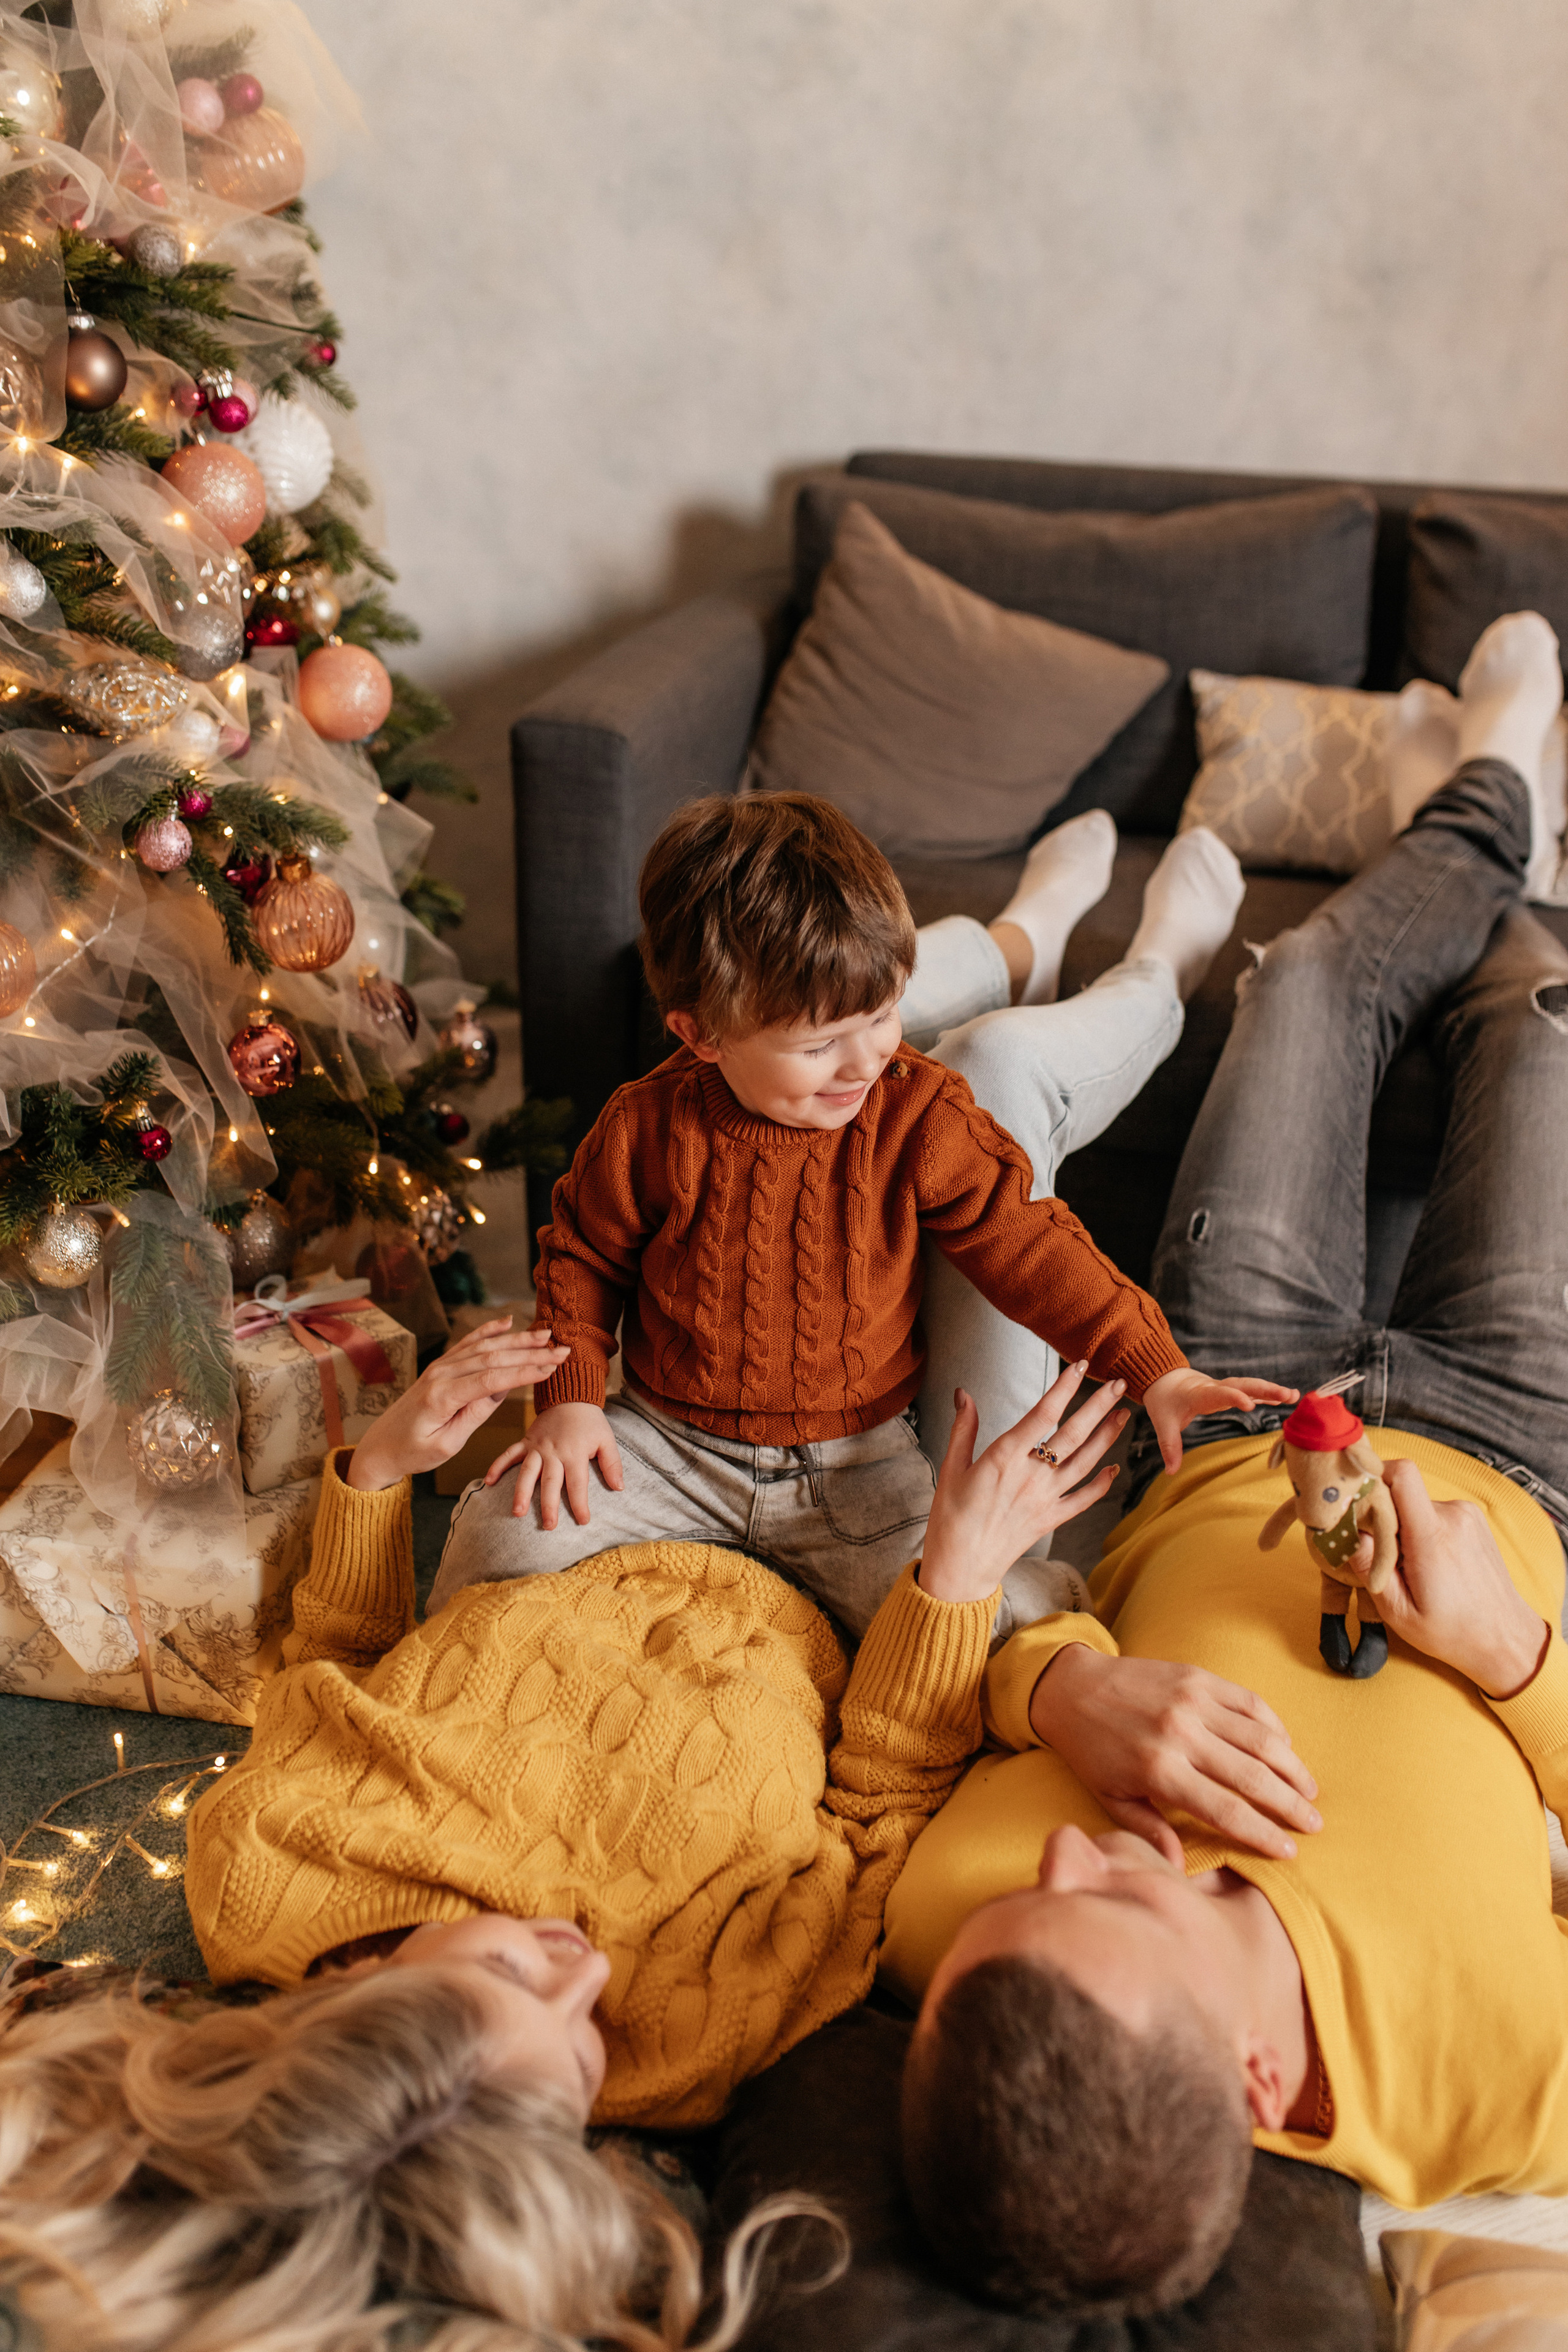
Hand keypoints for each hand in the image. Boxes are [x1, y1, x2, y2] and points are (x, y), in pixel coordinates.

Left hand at [346, 1317, 570, 1492]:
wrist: (380, 1447)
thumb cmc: (412, 1453)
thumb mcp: (446, 1444)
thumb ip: (474, 1415)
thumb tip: (501, 1390)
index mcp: (442, 1396)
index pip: (492, 1378)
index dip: (524, 1372)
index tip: (552, 1368)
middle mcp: (440, 1375)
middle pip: (492, 1357)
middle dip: (530, 1352)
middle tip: (561, 1349)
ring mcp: (439, 1367)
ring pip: (483, 1346)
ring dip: (516, 1339)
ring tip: (545, 1334)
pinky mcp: (439, 1367)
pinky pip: (466, 1343)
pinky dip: (488, 1330)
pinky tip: (507, 1322)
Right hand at [483, 1400, 623, 1528]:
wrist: (570, 1395)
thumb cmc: (590, 1421)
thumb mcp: (607, 1439)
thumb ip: (612, 1463)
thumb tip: (619, 1488)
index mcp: (574, 1453)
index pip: (577, 1484)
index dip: (580, 1503)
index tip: (583, 1521)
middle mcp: (554, 1452)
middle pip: (550, 1482)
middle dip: (548, 1506)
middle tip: (548, 1526)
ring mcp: (537, 1447)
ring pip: (527, 1472)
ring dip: (521, 1492)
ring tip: (517, 1512)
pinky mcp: (525, 1441)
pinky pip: (509, 1454)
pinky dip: (497, 1466)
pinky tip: (488, 1482)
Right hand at [918, 1361, 1127, 1607]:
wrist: (960, 1568)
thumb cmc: (950, 1517)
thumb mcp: (951, 1468)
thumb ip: (964, 1428)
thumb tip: (963, 1393)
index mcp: (1004, 1458)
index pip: (1042, 1414)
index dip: (1064, 1388)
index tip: (1080, 1367)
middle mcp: (1031, 1476)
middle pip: (1073, 1434)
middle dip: (1099, 1406)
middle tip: (1120, 1384)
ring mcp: (1045, 1499)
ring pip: (1085, 1463)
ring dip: (1107, 1437)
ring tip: (1123, 1415)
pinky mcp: (1050, 1520)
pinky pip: (1083, 1500)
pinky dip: (1101, 1484)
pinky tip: (1114, 1469)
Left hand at [1029, 1646, 1320, 1862]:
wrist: (1070, 1686)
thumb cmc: (1091, 1750)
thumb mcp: (1111, 1797)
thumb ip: (1148, 1831)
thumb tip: (1180, 1866)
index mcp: (1160, 1770)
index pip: (1227, 1811)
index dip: (1264, 1834)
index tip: (1289, 1851)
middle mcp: (1181, 1735)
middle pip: (1253, 1777)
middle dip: (1290, 1805)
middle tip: (1313, 1824)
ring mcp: (1192, 1701)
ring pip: (1261, 1738)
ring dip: (1292, 1767)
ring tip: (1310, 1789)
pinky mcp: (1198, 1676)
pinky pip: (1249, 1702)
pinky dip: (1274, 1725)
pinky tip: (1285, 1746)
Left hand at [1143, 1366, 1298, 1475]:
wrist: (1166, 1379)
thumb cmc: (1166, 1401)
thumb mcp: (1163, 1423)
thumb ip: (1169, 1446)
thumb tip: (1171, 1472)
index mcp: (1199, 1394)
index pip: (1218, 1394)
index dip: (1233, 1398)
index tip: (1249, 1405)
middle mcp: (1215, 1387)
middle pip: (1242, 1385)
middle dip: (1264, 1389)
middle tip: (1287, 1395)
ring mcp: (1225, 1388)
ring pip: (1250, 1386)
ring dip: (1271, 1390)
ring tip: (1294, 1395)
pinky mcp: (1230, 1391)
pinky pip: (1251, 1391)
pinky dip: (1267, 1394)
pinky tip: (1287, 1397)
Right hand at [1365, 1458, 1549, 1698]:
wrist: (1504, 1636)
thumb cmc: (1451, 1630)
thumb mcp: (1398, 1612)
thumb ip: (1368, 1567)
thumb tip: (1345, 1531)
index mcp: (1432, 1535)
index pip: (1402, 1474)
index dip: (1374, 1475)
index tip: (1357, 1503)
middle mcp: (1453, 1515)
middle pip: (1402, 1491)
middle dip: (1383, 1516)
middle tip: (1383, 1554)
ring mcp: (1467, 1515)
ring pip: (1415, 1503)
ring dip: (1403, 1526)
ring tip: (1410, 1565)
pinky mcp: (1472, 1519)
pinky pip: (1432, 1510)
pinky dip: (1421, 1529)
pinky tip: (1428, 1562)